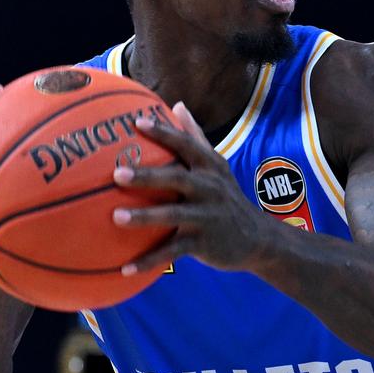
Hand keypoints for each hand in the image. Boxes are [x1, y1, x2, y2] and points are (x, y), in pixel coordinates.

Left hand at [111, 102, 267, 274]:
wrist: (257, 238)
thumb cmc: (226, 196)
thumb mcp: (217, 166)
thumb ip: (196, 137)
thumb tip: (178, 104)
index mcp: (209, 167)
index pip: (186, 145)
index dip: (163, 133)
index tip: (137, 123)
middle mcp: (210, 188)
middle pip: (177, 178)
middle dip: (148, 176)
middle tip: (117, 174)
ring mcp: (207, 216)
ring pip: (173, 215)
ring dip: (144, 216)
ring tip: (116, 217)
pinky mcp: (204, 243)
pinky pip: (173, 251)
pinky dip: (149, 260)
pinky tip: (124, 268)